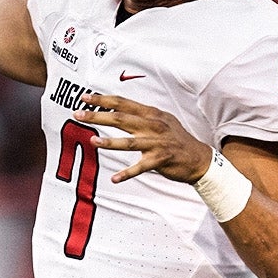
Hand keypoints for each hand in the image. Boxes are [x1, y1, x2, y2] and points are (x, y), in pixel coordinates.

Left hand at [74, 93, 212, 183]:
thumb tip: (118, 107)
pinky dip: (128, 173)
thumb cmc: (175, 139)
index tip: (84, 98)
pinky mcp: (161, 159)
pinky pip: (141, 167)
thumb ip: (141, 114)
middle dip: (98, 116)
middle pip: (121, 118)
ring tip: (93, 142)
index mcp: (151, 114)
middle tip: (78, 115)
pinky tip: (115, 178)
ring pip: (130, 142)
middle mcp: (154, 125)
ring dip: (110, 142)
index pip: (123, 103)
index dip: (103, 100)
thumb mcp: (161, 120)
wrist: (199, 158)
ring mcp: (158, 143)